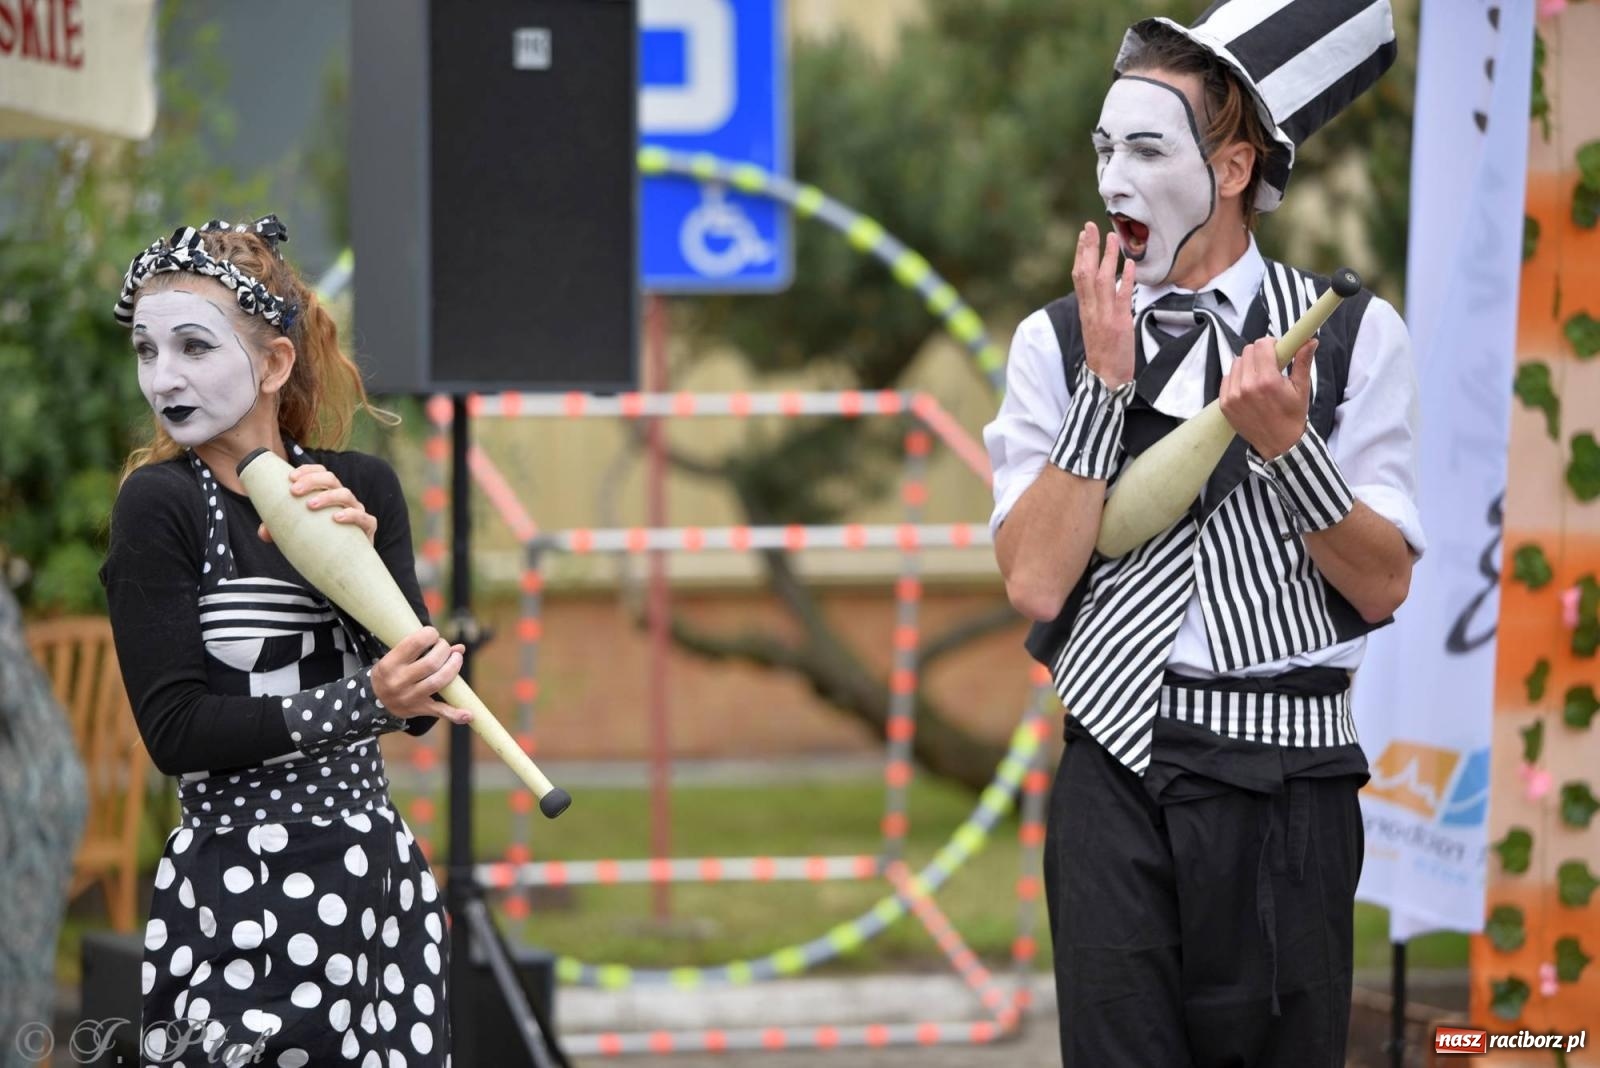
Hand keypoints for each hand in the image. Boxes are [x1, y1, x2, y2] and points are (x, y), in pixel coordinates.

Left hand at [258, 463, 376, 544]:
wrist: (346, 566)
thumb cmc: (321, 542)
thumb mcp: (299, 534)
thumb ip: (281, 530)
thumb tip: (263, 533)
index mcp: (329, 495)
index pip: (321, 473)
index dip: (308, 471)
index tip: (290, 478)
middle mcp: (344, 500)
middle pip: (332, 479)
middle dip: (312, 481)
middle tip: (294, 491)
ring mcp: (357, 512)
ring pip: (346, 494)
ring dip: (327, 496)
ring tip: (310, 505)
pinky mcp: (368, 528)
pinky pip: (364, 517)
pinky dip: (351, 515)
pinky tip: (336, 518)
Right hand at [371, 626, 472, 723]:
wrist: (374, 700)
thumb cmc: (391, 671)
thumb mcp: (397, 657)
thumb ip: (424, 649)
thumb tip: (460, 648)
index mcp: (390, 664)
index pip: (415, 643)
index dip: (430, 635)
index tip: (433, 635)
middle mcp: (399, 681)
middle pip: (431, 663)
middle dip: (444, 650)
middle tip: (445, 648)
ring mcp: (409, 697)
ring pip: (438, 682)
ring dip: (454, 667)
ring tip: (457, 658)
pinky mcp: (419, 709)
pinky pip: (439, 712)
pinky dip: (455, 714)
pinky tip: (468, 714)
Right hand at [1072, 221, 1135, 388]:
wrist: (1105, 380)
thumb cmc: (1104, 355)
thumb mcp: (1096, 327)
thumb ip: (1100, 306)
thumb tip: (1109, 284)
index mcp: (1085, 310)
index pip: (1078, 276)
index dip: (1080, 254)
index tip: (1084, 235)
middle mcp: (1092, 311)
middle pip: (1085, 274)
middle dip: (1088, 248)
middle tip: (1091, 225)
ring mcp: (1105, 317)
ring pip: (1101, 282)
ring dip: (1107, 258)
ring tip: (1112, 238)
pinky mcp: (1120, 325)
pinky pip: (1121, 299)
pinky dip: (1124, 281)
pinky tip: (1128, 265)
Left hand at [1219, 336, 1317, 459]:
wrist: (1279, 443)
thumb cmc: (1292, 415)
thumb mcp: (1302, 388)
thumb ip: (1303, 361)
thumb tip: (1310, 340)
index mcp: (1268, 381)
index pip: (1261, 345)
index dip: (1270, 344)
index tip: (1276, 350)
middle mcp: (1247, 387)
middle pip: (1248, 351)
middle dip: (1260, 353)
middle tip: (1270, 364)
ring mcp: (1233, 396)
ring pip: (1236, 363)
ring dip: (1248, 364)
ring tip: (1259, 377)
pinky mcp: (1224, 403)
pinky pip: (1227, 378)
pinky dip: (1237, 377)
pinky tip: (1249, 387)